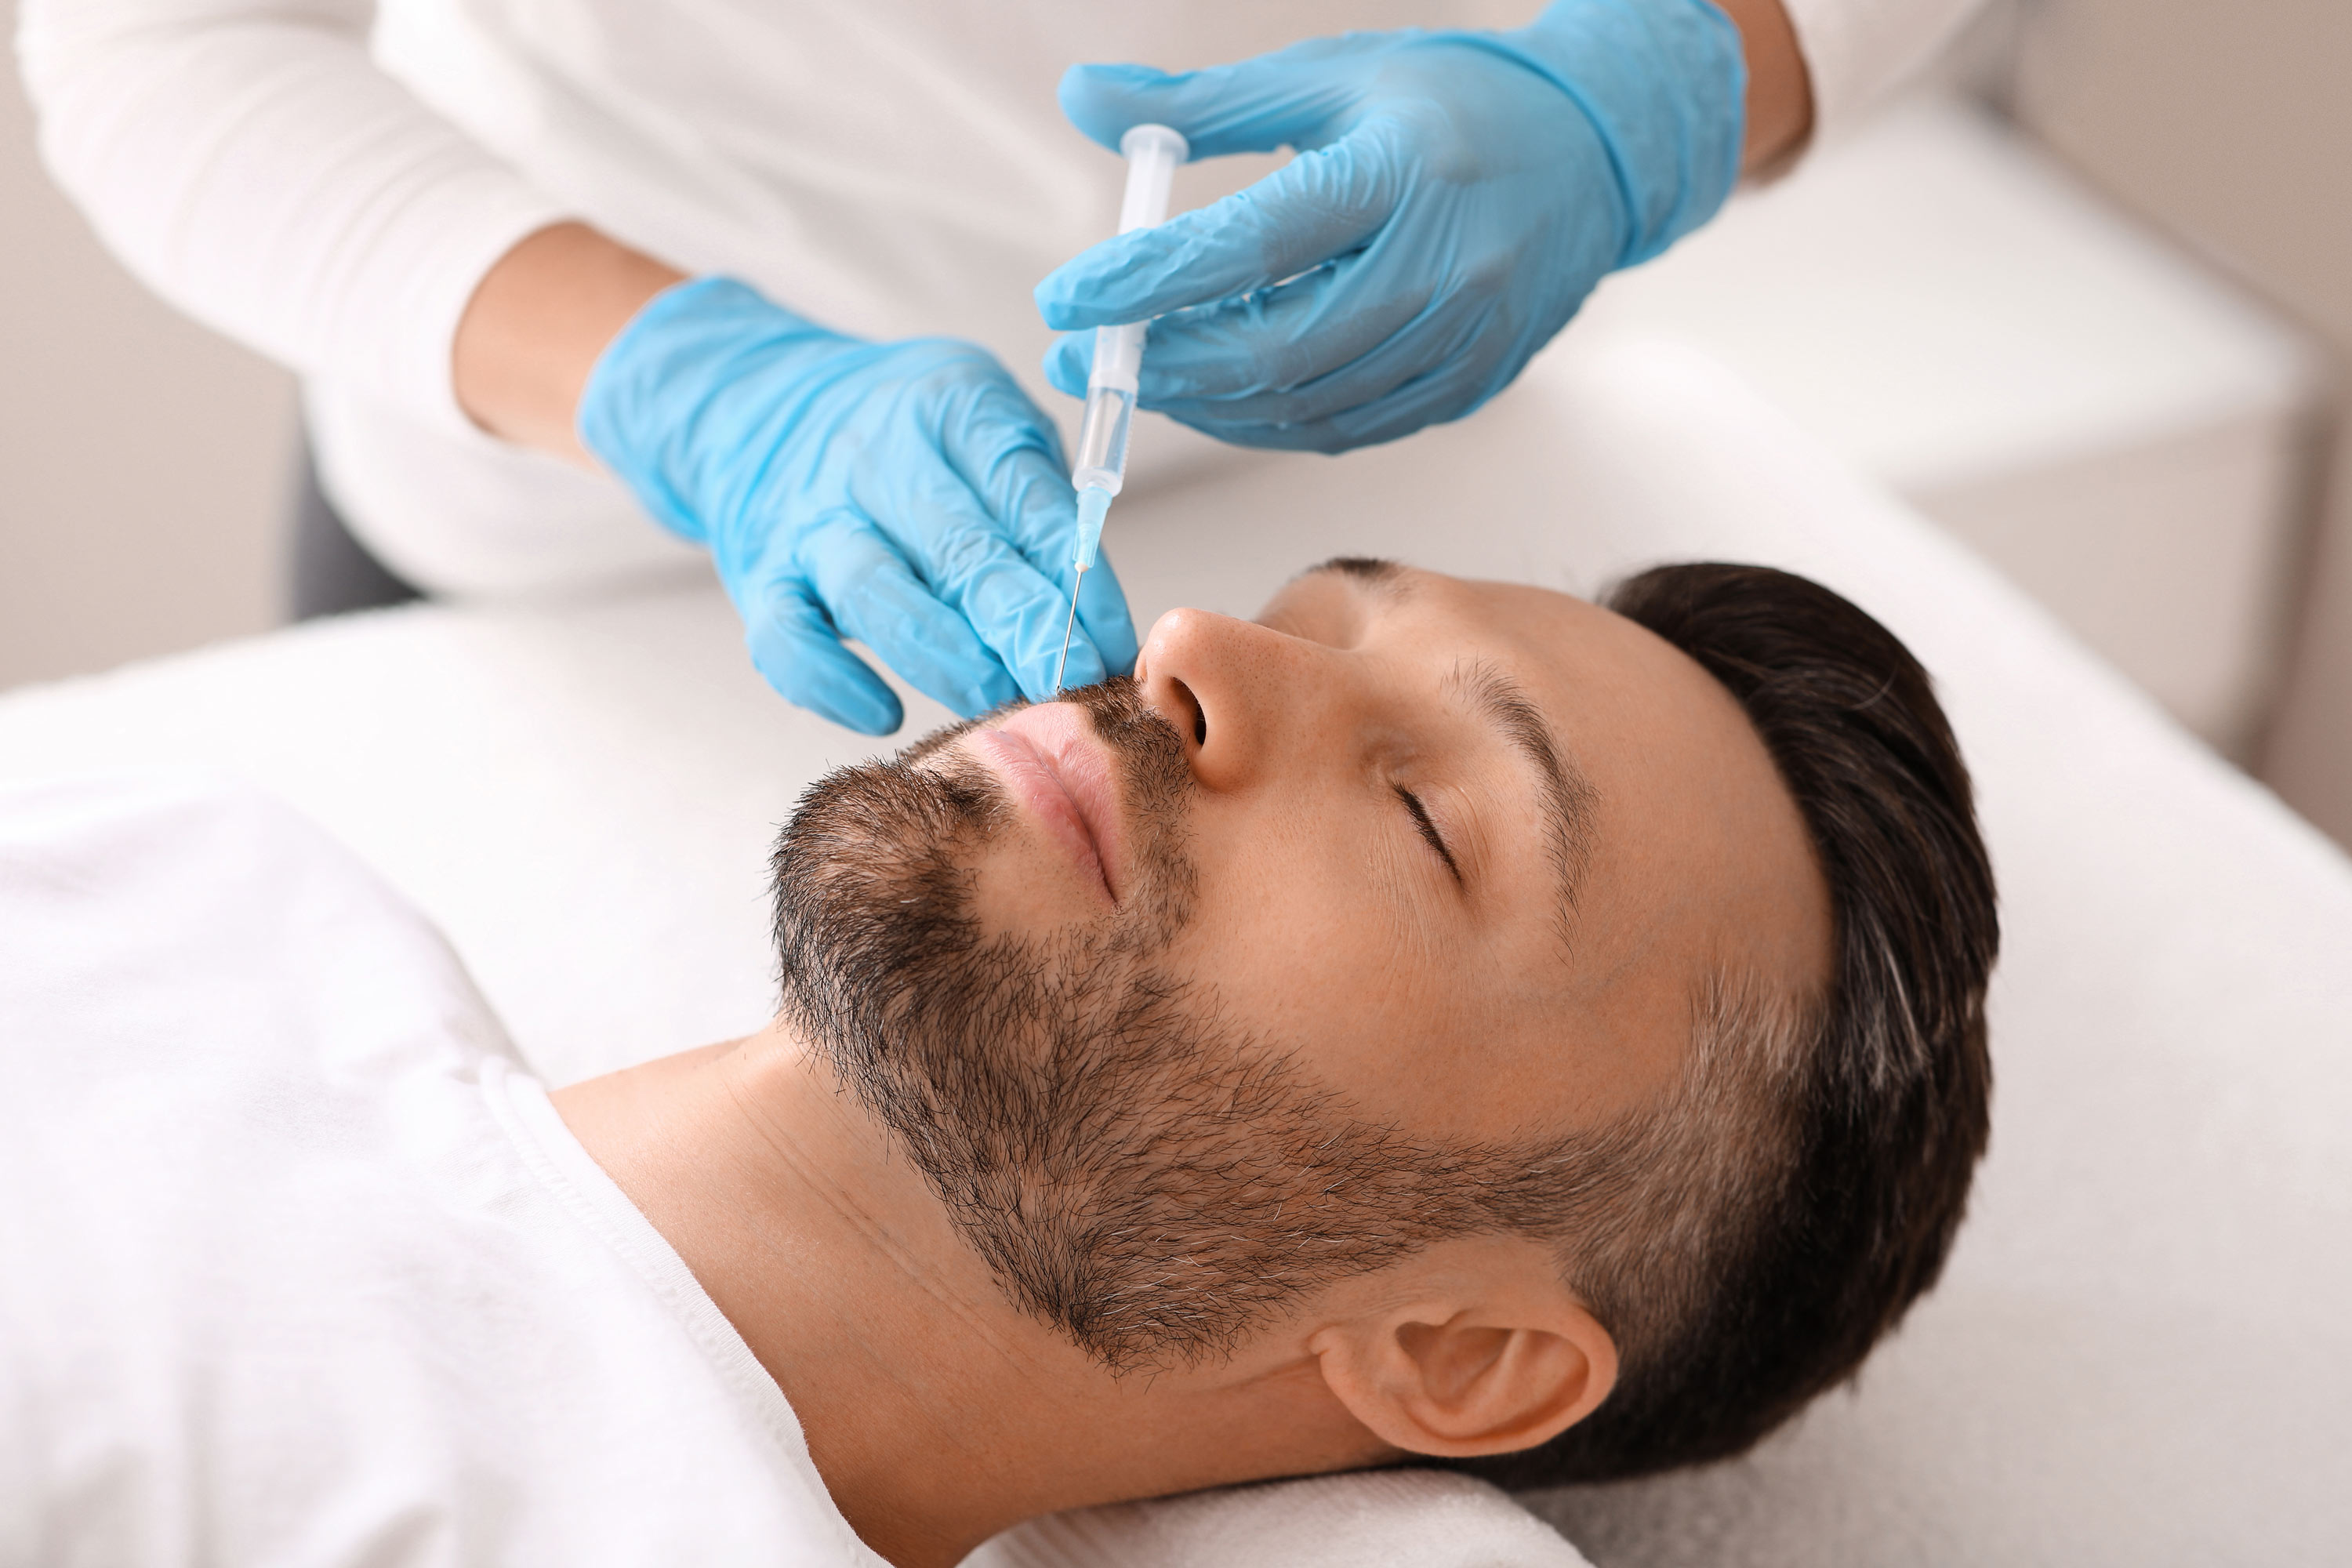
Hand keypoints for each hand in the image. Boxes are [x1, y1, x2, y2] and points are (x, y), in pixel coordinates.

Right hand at [579, 278, 1136, 732]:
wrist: (759, 406)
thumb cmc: (908, 437)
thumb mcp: (987, 430)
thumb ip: (1039, 508)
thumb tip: (1099, 624)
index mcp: (950, 407)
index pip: (1025, 498)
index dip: (1075, 582)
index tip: (1111, 646)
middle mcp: (874, 456)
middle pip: (957, 547)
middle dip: (1022, 625)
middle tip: (1071, 685)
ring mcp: (811, 518)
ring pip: (875, 592)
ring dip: (944, 656)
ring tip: (997, 700)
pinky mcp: (761, 574)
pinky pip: (787, 639)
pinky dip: (833, 683)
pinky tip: (885, 713)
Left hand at [1033, 0, 1747, 453]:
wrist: (1597, 155)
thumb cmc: (1456, 102)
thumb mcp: (1329, 75)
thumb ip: (1202, 100)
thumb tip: (1084, 98)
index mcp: (1399, 174)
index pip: (1250, 244)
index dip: (1147, 281)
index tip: (1066, 298)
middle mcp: (1439, 268)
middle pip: (1275, 349)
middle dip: (1163, 366)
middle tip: (1083, 361)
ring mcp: (1461, 340)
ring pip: (1305, 406)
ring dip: (1207, 402)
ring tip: (1143, 374)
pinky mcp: (1468, 385)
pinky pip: (1346, 427)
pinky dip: (1268, 420)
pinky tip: (1220, 394)